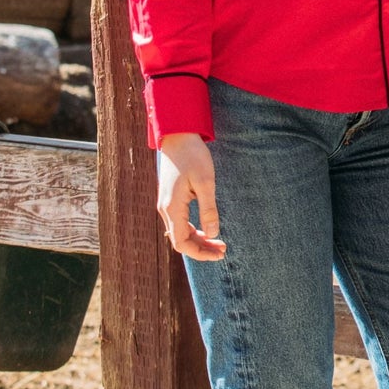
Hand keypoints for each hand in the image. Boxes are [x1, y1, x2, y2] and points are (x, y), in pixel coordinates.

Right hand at [156, 132, 225, 260]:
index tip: (219, 254)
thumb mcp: (205, 182)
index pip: (181, 243)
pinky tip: (207, 228)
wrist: (177, 135)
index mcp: (172, 207)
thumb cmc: (192, 155)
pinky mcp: (170, 198)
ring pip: (180, 232)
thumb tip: (213, 234)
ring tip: (218, 241)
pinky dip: (193, 229)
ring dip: (198, 240)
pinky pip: (180, 222)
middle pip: (181, 240)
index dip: (200, 253)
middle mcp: (166, 209)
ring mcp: (166, 204)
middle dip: (202, 249)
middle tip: (223, 250)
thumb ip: (209, 209)